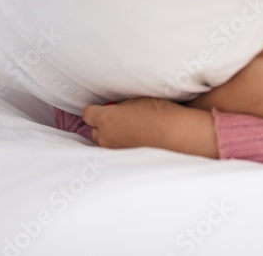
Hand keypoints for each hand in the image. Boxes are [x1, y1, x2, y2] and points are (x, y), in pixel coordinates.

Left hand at [82, 98, 217, 157]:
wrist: (175, 134)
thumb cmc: (158, 113)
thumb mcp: (135, 101)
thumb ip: (119, 107)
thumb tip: (115, 110)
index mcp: (106, 119)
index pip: (87, 114)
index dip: (94, 110)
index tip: (100, 108)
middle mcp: (106, 137)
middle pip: (94, 130)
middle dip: (103, 124)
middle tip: (119, 119)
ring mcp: (114, 150)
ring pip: (104, 143)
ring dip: (111, 136)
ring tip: (128, 131)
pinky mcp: (124, 160)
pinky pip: (116, 151)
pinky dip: (121, 146)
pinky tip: (135, 140)